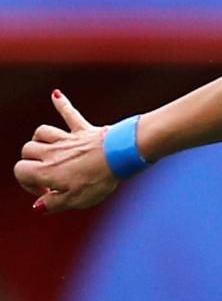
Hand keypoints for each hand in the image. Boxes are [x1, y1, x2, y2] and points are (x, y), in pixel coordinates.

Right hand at [14, 91, 117, 212]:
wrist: (121, 156)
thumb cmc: (98, 180)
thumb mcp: (75, 201)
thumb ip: (53, 204)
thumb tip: (38, 207)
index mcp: (46, 170)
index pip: (20, 171)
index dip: (28, 184)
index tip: (46, 192)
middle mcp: (52, 151)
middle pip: (27, 150)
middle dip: (31, 162)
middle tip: (48, 175)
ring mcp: (68, 139)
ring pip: (42, 132)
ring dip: (40, 140)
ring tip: (47, 150)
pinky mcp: (84, 130)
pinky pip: (70, 114)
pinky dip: (63, 104)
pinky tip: (56, 94)